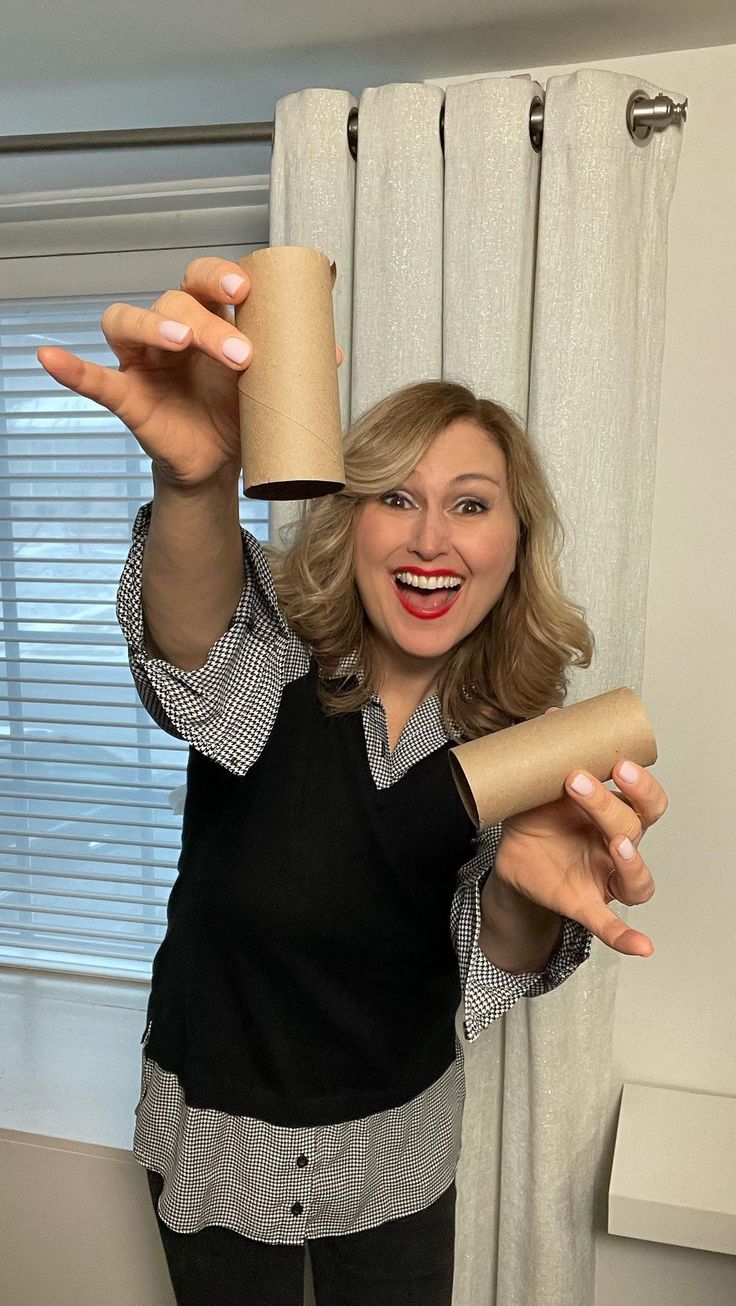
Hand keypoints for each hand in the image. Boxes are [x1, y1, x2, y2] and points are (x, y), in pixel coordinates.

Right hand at [36, 256, 343, 491]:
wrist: (221, 463)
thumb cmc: (240, 412)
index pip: (207, 279)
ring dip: (157, 325)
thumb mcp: (273, 387)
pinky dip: (70, 368)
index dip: (223, 276)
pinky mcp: (126, 395)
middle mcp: (171, 328)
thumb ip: (297, 367)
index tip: (248, 291)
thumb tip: (334, 354)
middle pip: (176, 300)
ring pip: (132, 322)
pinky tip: (50, 357)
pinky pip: (93, 378)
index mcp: (209, 317)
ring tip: (180, 343)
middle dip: (208, 320)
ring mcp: (143, 360)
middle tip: (241, 353)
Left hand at [494, 716, 667, 956]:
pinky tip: (643, 946)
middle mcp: (616, 844)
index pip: (645, 800)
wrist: (512, 856)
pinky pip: (612, 926)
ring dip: (631, 858)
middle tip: (579, 780)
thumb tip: (549, 714)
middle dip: (610, 803)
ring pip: (635, 876)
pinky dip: (628, 936)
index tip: (615, 762)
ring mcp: (604, 877)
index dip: (638, 783)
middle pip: (633, 826)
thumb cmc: (537, 818)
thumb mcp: (538, 785)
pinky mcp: (585, 905)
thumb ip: (546, 755)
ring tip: (616, 842)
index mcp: (613, 812)